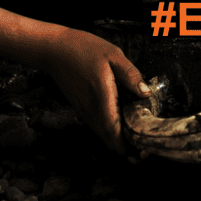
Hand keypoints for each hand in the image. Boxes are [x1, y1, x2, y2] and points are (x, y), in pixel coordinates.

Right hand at [0, 2, 149, 152]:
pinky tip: (114, 125)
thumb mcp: (113, 55)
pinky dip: (104, 129)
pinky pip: (93, 123)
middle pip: (105, 134)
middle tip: (136, 150)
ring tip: (128, 141)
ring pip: (99, 130)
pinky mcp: (78, 106)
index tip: (133, 152)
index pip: (111, 126)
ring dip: (112, 138)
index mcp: (101, 94)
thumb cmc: (83, 48)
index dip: (122, 143)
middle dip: (120, 144)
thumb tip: (145, 93)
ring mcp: (82, 108)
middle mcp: (90, 106)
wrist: (54, 49)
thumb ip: (130, 75)